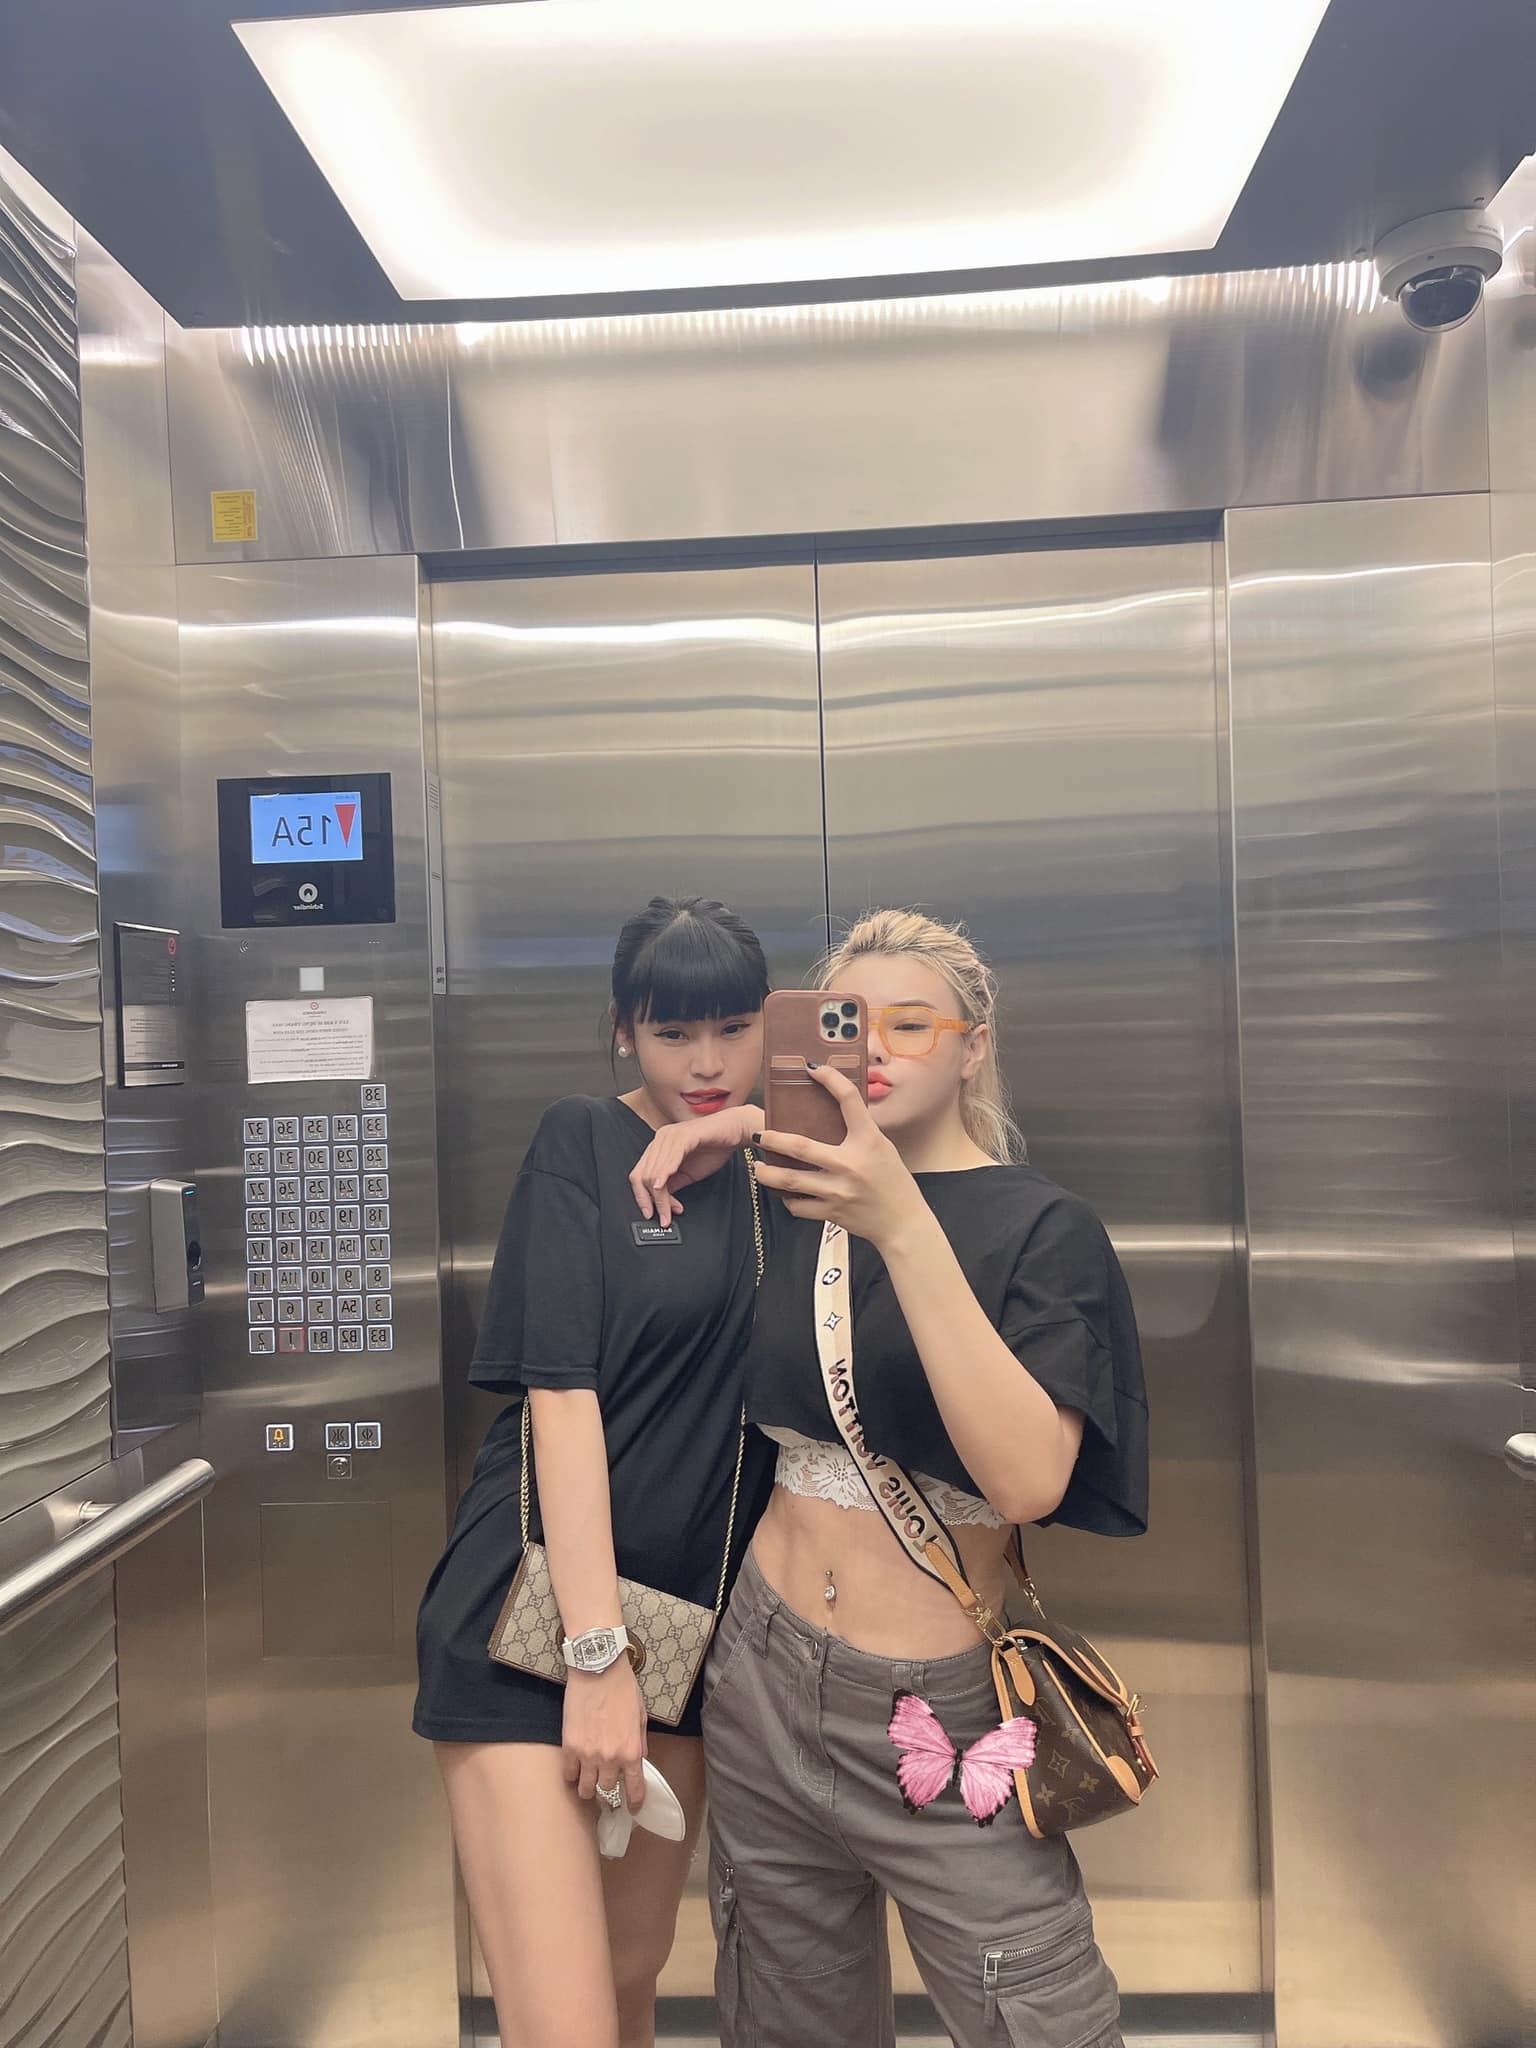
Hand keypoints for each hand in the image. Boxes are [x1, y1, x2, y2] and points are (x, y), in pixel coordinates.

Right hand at [561, 1658, 647, 1812]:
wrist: (598, 1670)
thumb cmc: (622, 1689)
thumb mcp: (640, 1716)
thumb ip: (640, 1741)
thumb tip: (639, 1759)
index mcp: (632, 1751)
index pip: (635, 1789)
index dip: (635, 1803)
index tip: (633, 1807)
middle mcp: (611, 1758)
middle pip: (608, 1790)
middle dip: (608, 1787)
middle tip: (606, 1781)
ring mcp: (589, 1755)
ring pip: (586, 1789)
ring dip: (588, 1787)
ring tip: (588, 1781)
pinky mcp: (570, 1747)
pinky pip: (569, 1774)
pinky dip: (572, 1775)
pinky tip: (575, 1770)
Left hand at [629, 1105, 757, 1226]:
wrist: (735, 1131)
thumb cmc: (715, 1148)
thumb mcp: (688, 1173)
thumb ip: (671, 1184)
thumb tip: (658, 1201)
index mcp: (658, 1147)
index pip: (639, 1175)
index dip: (642, 1197)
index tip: (651, 1214)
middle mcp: (660, 1139)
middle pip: (642, 1175)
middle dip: (651, 1200)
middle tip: (663, 1217)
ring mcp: (670, 1136)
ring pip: (653, 1171)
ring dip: (660, 1196)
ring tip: (669, 1212)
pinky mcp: (683, 1136)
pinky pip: (668, 1159)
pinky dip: (663, 1175)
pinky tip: (661, 1187)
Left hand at [753, 1065, 929, 1250]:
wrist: (903, 1223)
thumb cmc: (893, 1181)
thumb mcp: (882, 1147)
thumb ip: (858, 1132)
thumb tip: (831, 1113)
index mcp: (868, 1141)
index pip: (849, 1101)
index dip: (830, 1079)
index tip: (813, 1068)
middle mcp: (850, 1164)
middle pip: (800, 1147)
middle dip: (772, 1139)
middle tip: (758, 1134)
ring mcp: (838, 1191)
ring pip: (790, 1181)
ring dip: (768, 1174)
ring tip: (758, 1167)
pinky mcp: (831, 1213)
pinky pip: (798, 1205)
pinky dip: (787, 1198)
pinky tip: (784, 1193)